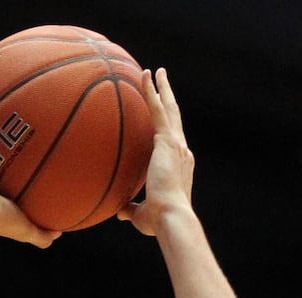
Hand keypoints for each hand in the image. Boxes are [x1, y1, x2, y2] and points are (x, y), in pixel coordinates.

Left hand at [117, 68, 194, 236]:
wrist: (171, 217)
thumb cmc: (159, 221)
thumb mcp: (142, 215)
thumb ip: (131, 209)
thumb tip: (119, 212)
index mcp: (179, 166)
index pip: (173, 140)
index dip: (169, 126)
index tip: (163, 115)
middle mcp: (182, 151)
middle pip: (175, 118)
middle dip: (169, 98)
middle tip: (164, 81)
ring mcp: (177, 144)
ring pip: (170, 109)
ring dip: (162, 89)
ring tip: (157, 71)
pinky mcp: (168, 141)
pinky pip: (158, 109)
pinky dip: (152, 92)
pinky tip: (145, 76)